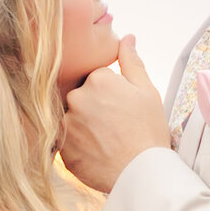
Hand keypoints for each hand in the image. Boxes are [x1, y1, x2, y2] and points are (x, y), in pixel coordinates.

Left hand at [60, 36, 171, 193]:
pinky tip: (97, 153)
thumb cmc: (148, 131)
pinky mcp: (61, 148)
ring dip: (84, 127)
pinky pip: (66, 141)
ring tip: (106, 141)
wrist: (142, 173)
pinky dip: (79, 146)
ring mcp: (66, 124)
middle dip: (94, 108)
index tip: (121, 109)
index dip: (111, 94)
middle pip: (81, 97)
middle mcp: (76, 97)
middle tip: (114, 126)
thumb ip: (132, 62)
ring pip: (72, 118)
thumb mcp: (147, 91)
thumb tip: (127, 38)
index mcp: (97, 79)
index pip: (96, 79)